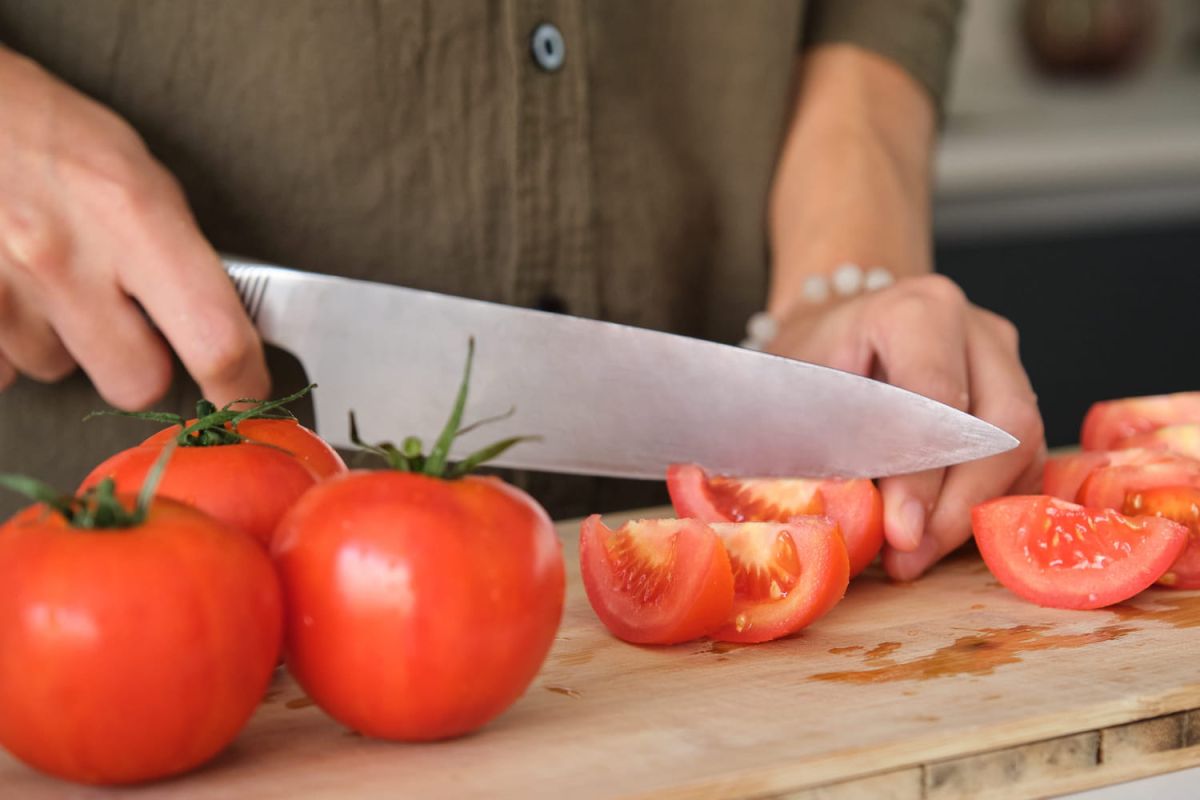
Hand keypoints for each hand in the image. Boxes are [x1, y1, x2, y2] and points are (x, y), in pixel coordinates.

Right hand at [0, 47, 267, 407]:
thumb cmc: (49, 134)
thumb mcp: (140, 175)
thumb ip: (182, 254)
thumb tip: (226, 323)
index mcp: (134, 216)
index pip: (215, 339)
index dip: (241, 385)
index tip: (247, 395)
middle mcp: (64, 257)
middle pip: (137, 383)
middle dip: (141, 362)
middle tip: (126, 314)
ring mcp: (1, 286)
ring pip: (59, 372)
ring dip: (66, 342)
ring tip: (52, 277)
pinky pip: (0, 369)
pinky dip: (8, 340)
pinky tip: (12, 289)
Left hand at [767, 276, 1045, 579]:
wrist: (835, 330)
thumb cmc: (811, 360)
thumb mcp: (799, 388)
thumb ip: (825, 440)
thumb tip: (847, 512)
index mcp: (917, 310)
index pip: (939, 398)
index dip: (923, 475)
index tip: (900, 533)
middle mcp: (976, 330)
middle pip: (1004, 427)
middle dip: (958, 505)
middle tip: (910, 556)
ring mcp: (1005, 362)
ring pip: (1024, 450)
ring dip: (973, 515)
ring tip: (916, 556)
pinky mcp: (1017, 397)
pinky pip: (1023, 464)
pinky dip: (985, 508)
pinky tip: (939, 538)